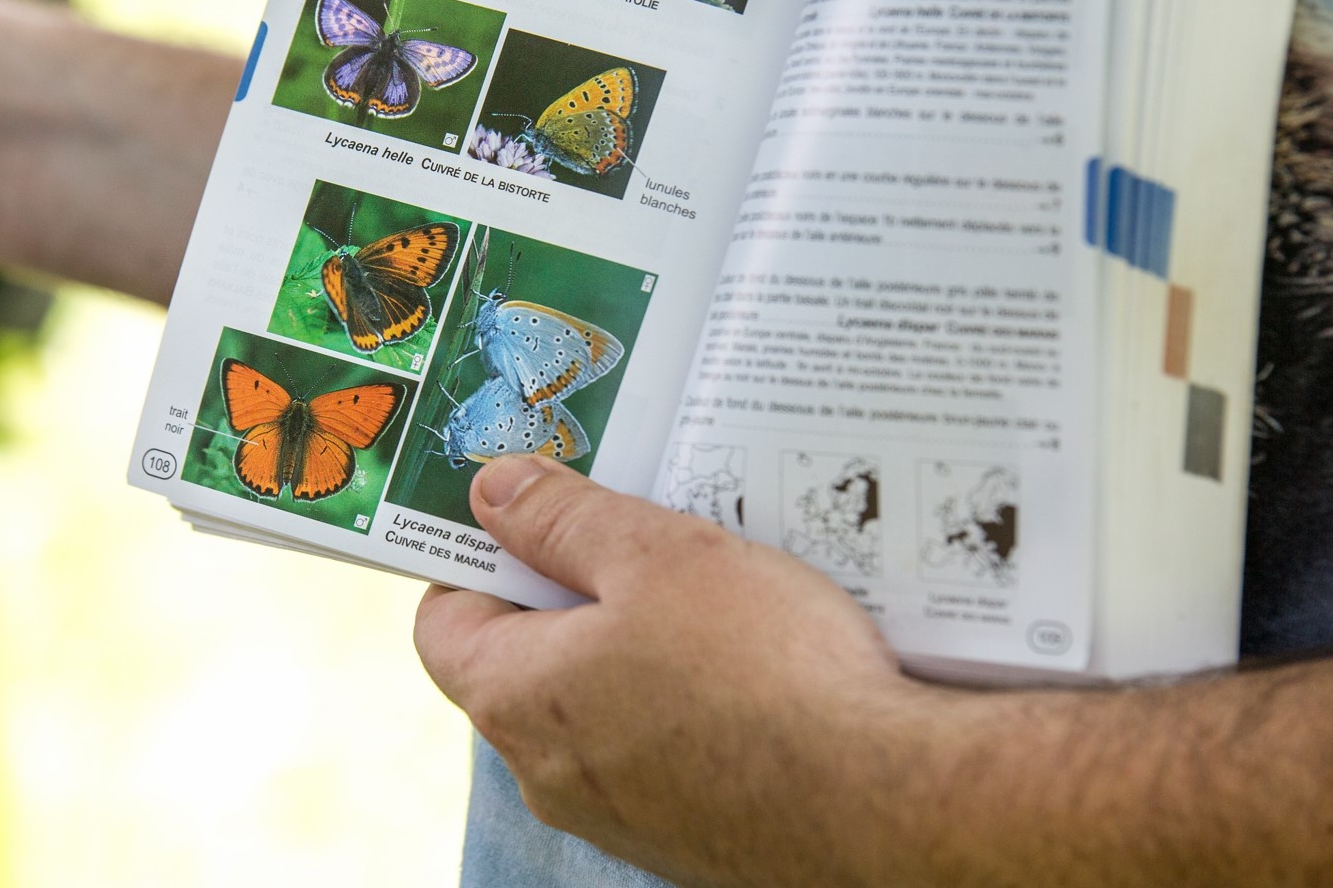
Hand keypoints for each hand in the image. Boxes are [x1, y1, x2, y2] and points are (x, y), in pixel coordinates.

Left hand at [414, 455, 932, 885]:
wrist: (888, 802)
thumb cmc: (766, 673)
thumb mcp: (657, 555)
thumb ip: (563, 521)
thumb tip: (493, 493)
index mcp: (516, 701)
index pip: (444, 623)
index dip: (478, 558)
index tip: (529, 513)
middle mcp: (550, 776)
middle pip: (526, 664)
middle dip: (575, 593)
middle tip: (639, 536)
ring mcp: (622, 818)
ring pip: (602, 708)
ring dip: (642, 647)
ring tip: (714, 593)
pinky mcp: (690, 839)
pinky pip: (666, 751)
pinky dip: (693, 704)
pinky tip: (759, 666)